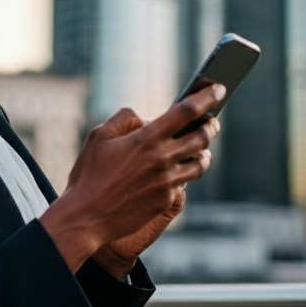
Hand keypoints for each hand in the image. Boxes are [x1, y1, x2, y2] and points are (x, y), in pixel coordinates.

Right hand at [39, 84, 222, 272]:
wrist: (86, 217)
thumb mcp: (99, 136)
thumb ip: (125, 118)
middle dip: (212, 126)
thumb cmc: (89, 174)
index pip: (187, 111)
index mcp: (146, 138)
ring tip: (202, 148)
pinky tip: (177, 172)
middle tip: (213, 122)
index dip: (207, 97)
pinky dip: (183, 174)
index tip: (219, 88)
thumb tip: (145, 119)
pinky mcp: (166, 201)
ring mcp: (167, 182)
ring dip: (205, 152)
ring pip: (201, 163)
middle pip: (202, 137)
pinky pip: (183, 183)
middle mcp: (162, 159)